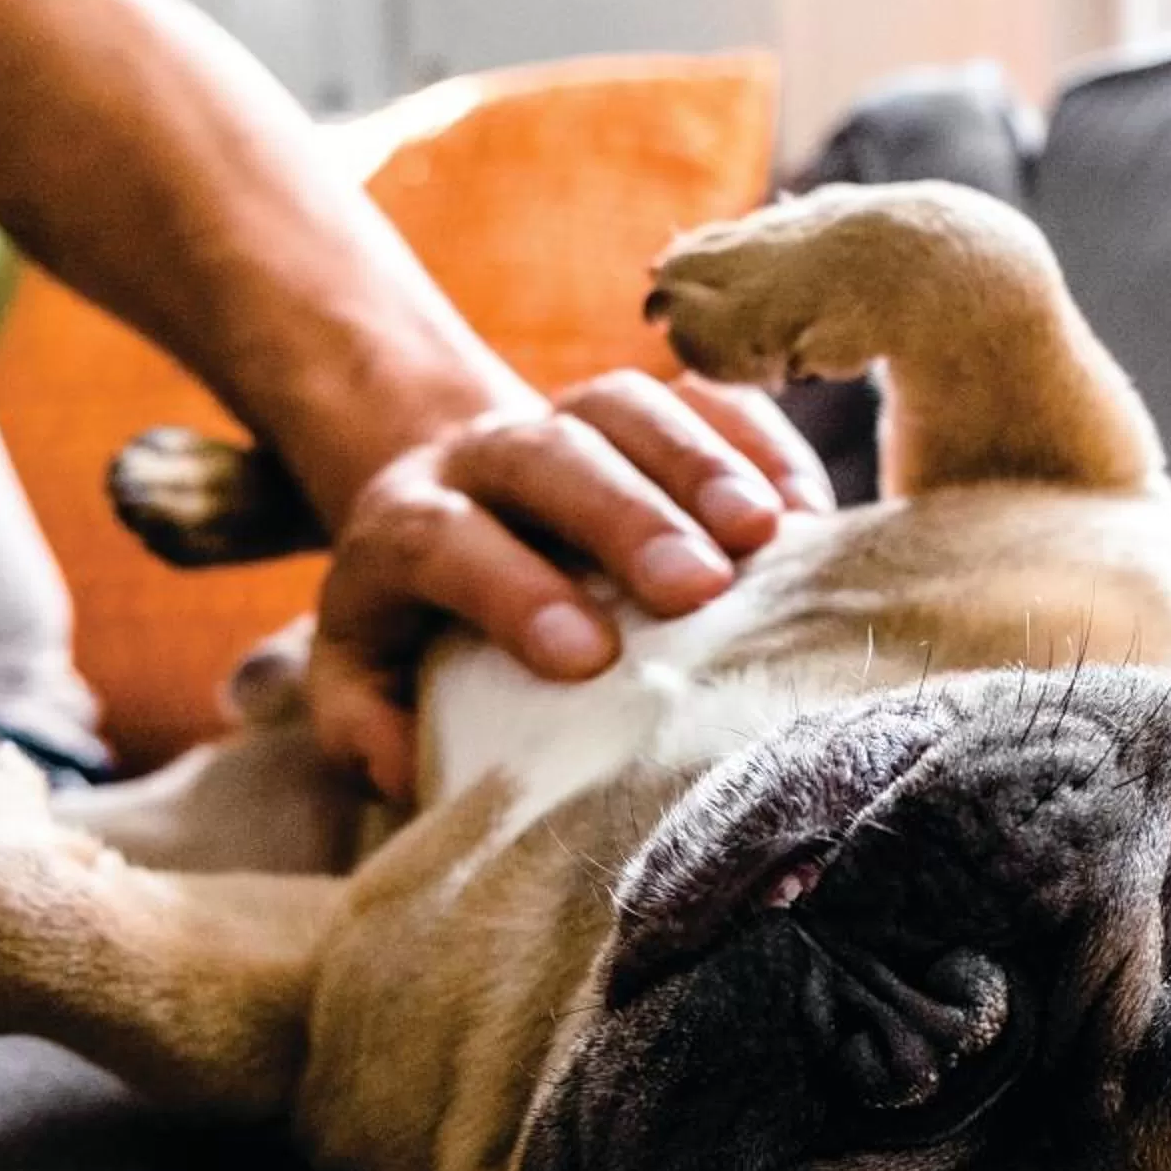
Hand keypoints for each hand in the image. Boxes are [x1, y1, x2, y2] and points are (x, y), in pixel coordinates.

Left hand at [310, 371, 832, 798]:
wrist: (458, 499)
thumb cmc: (423, 623)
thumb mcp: (361, 676)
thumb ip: (365, 724)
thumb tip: (410, 772)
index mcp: (405, 525)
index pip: (444, 538)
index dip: (513, 589)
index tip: (588, 659)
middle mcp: (486, 454)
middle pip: (550, 457)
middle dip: (627, 517)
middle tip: (698, 587)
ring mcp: (573, 416)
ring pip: (632, 408)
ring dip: (705, 466)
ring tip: (774, 535)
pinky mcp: (651, 407)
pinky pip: (709, 398)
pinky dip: (763, 446)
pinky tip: (809, 514)